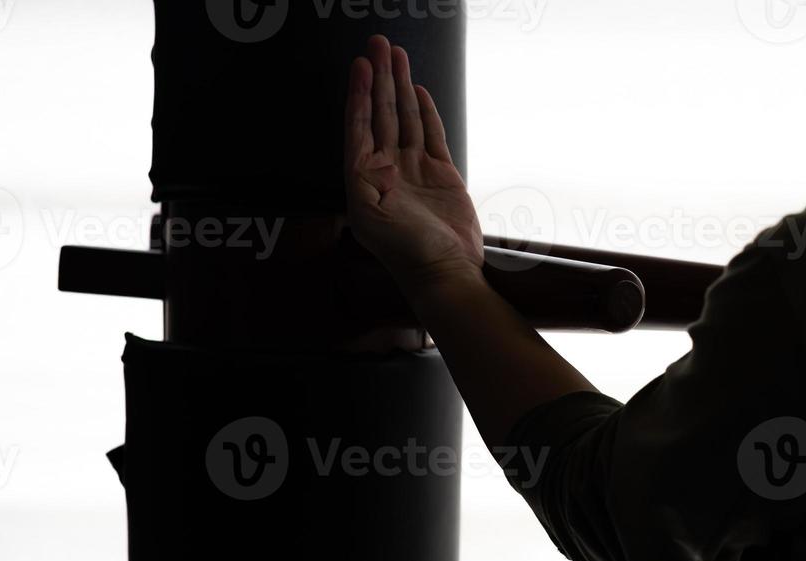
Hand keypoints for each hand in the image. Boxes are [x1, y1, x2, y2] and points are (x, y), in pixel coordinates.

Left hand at [344, 35, 483, 291]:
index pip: (359, 127)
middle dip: (380, 79)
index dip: (360, 95)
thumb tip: (371, 151)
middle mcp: (387, 171)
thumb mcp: (371, 217)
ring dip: (400, 87)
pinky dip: (425, 112)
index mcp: (364, 180)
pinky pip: (430, 135)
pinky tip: (417, 91)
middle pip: (382, 115)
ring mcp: (414, 170)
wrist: (447, 272)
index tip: (361, 66)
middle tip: (379, 45)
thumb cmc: (407, 252)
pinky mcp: (441, 174)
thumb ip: (366, 180)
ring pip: (405, 119)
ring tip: (397, 55)